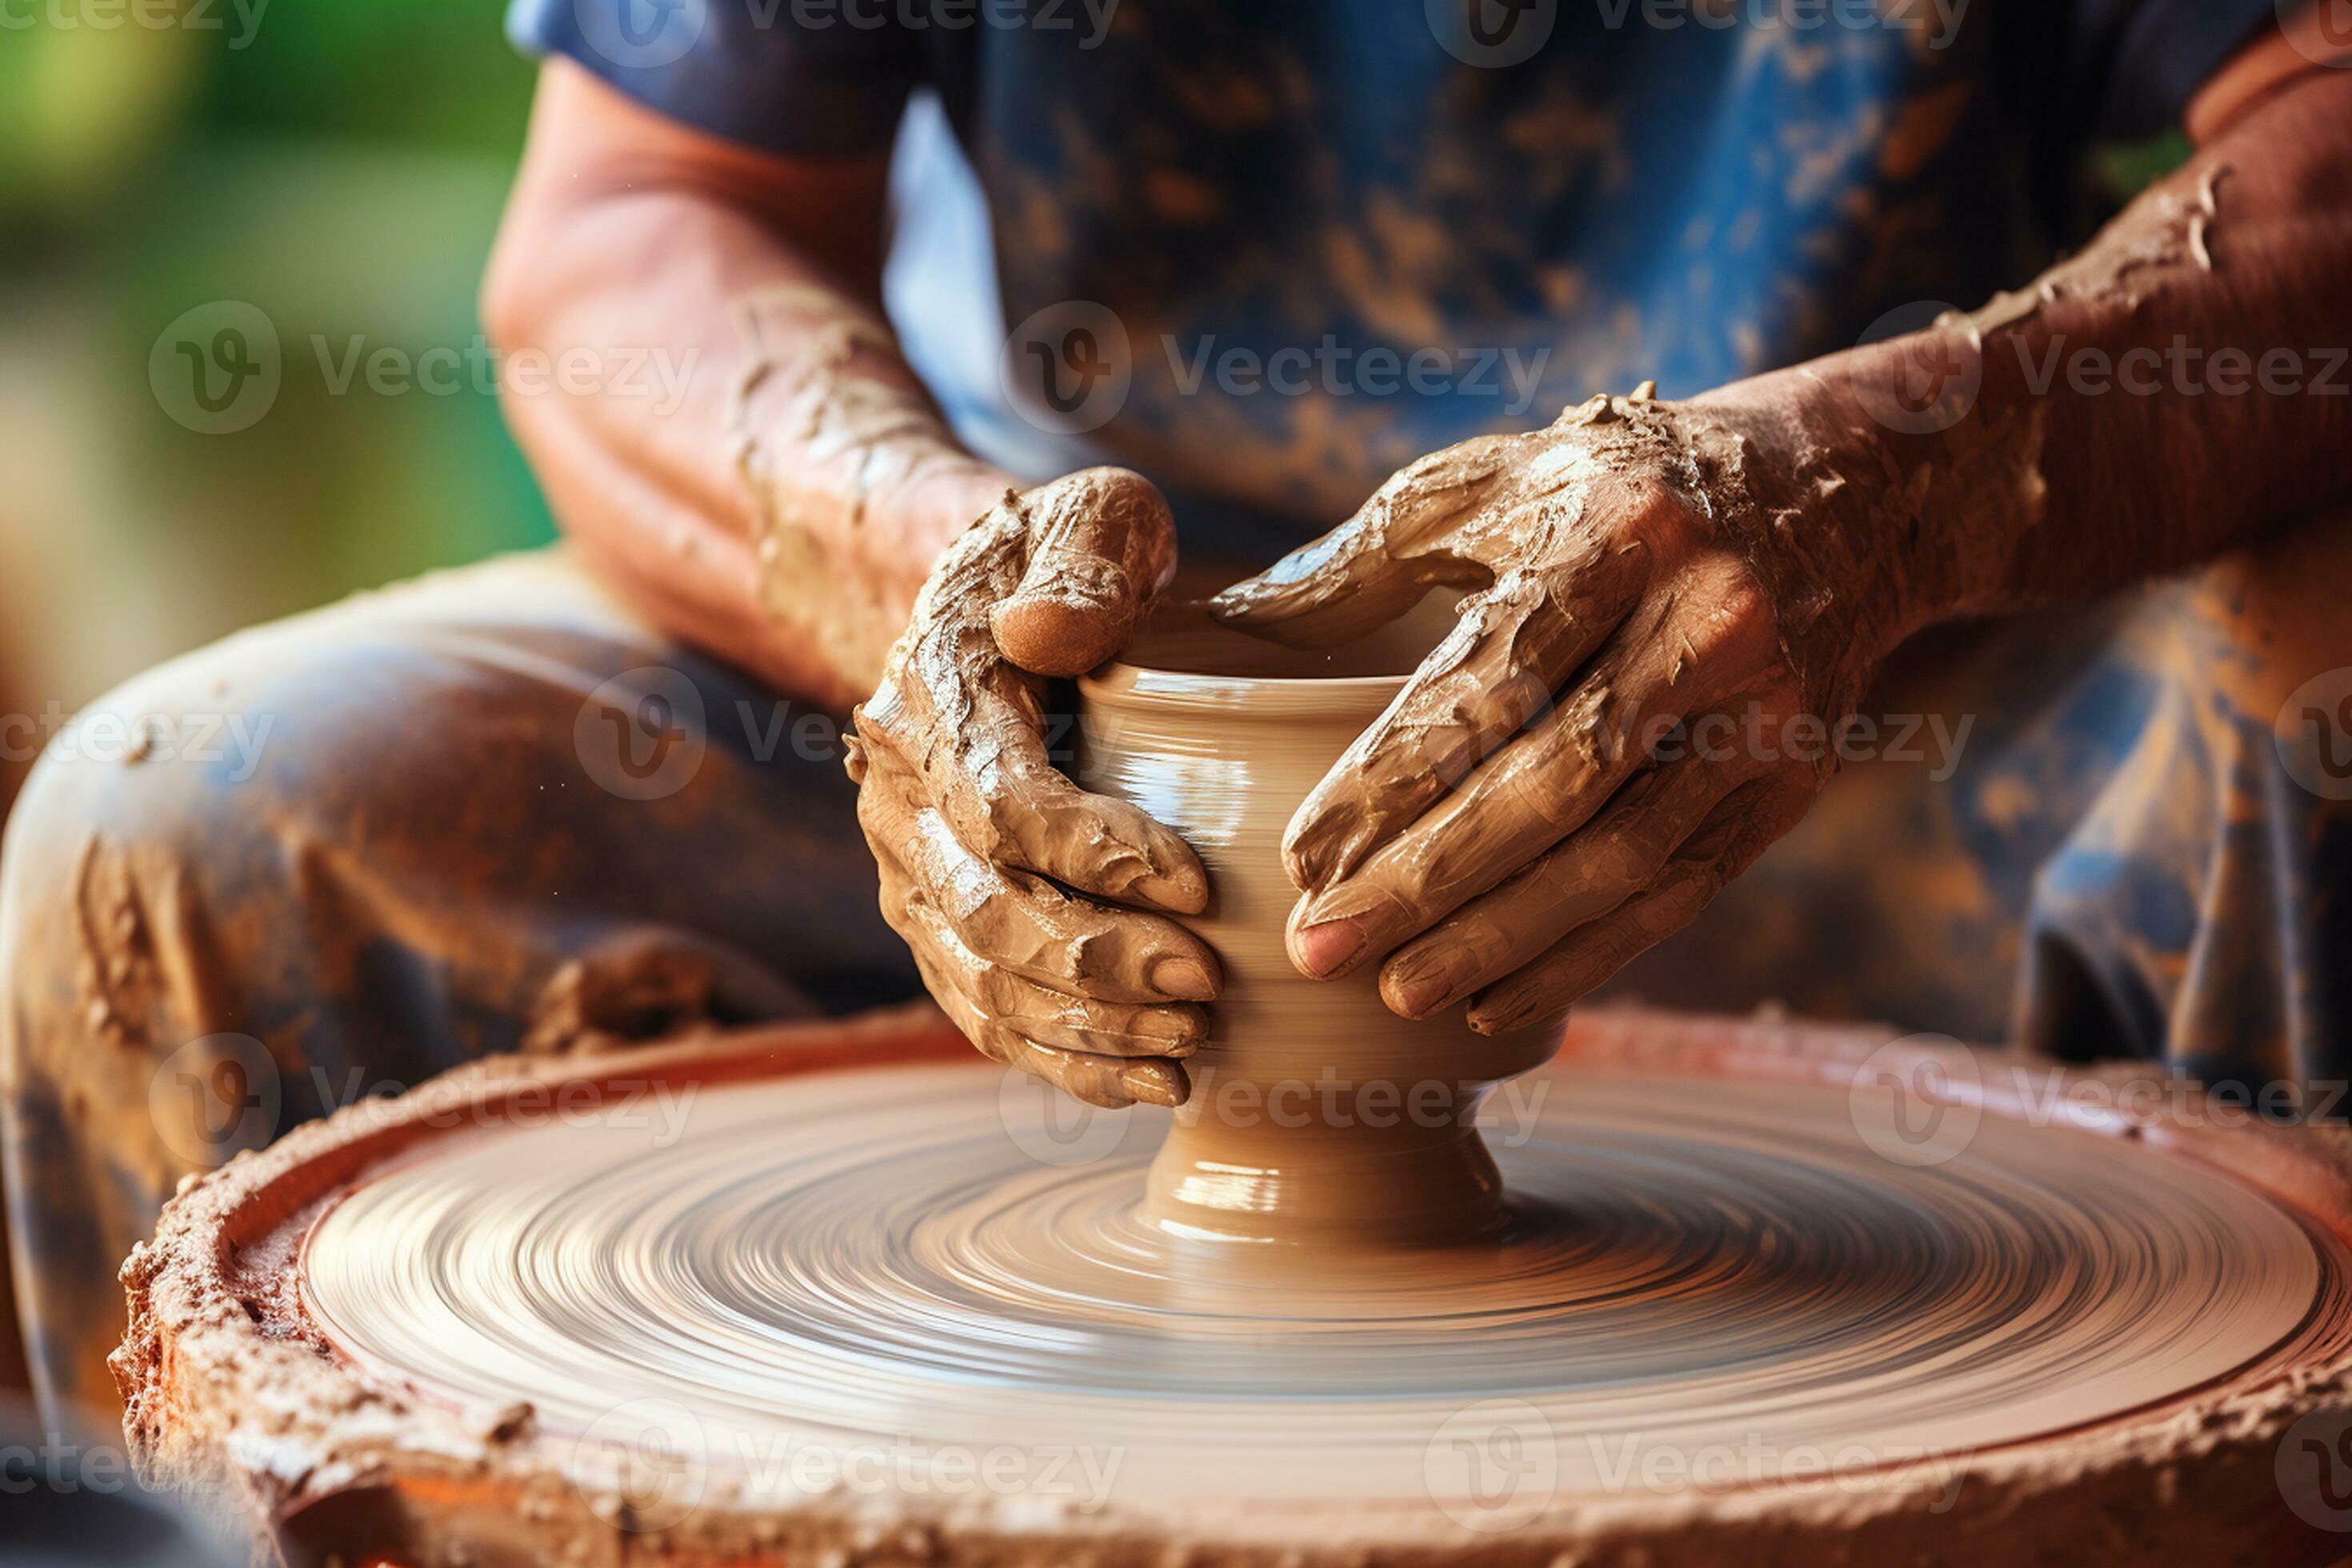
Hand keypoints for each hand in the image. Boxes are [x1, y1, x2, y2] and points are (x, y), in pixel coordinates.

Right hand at [847, 468, 1221, 1107]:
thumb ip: (1081, 554)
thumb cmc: (1065, 561)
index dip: (1098, 857)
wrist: (985, 609)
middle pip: (987, 915)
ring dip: (1087, 1031)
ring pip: (981, 984)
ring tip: (1191, 1046)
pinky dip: (1064, 1063)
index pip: (1001, 806)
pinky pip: (986, 1016)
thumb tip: (1044, 633)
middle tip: (1207, 985)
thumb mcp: (1088, 512)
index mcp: (930, 701)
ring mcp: (909, 874)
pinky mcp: (937, 926)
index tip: (1199, 884)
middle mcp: (897, 801)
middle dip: (1099, 964)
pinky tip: (1152, 1083)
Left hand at [1209, 387, 1902, 1033]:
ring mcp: (1762, 711)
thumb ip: (1360, 562)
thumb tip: (1221, 631)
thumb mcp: (1492, 484)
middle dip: (1427, 881)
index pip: (1489, 681)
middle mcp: (1705, 619)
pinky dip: (1581, 958)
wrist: (1837, 494)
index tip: (1298, 853)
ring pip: (1618, 855)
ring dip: (1499, 939)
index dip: (1390, 779)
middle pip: (1553, 783)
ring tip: (1395, 992)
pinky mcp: (1788, 783)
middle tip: (1318, 948)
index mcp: (1613, 531)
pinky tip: (1492, 1000)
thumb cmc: (1610, 491)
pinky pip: (1674, 893)